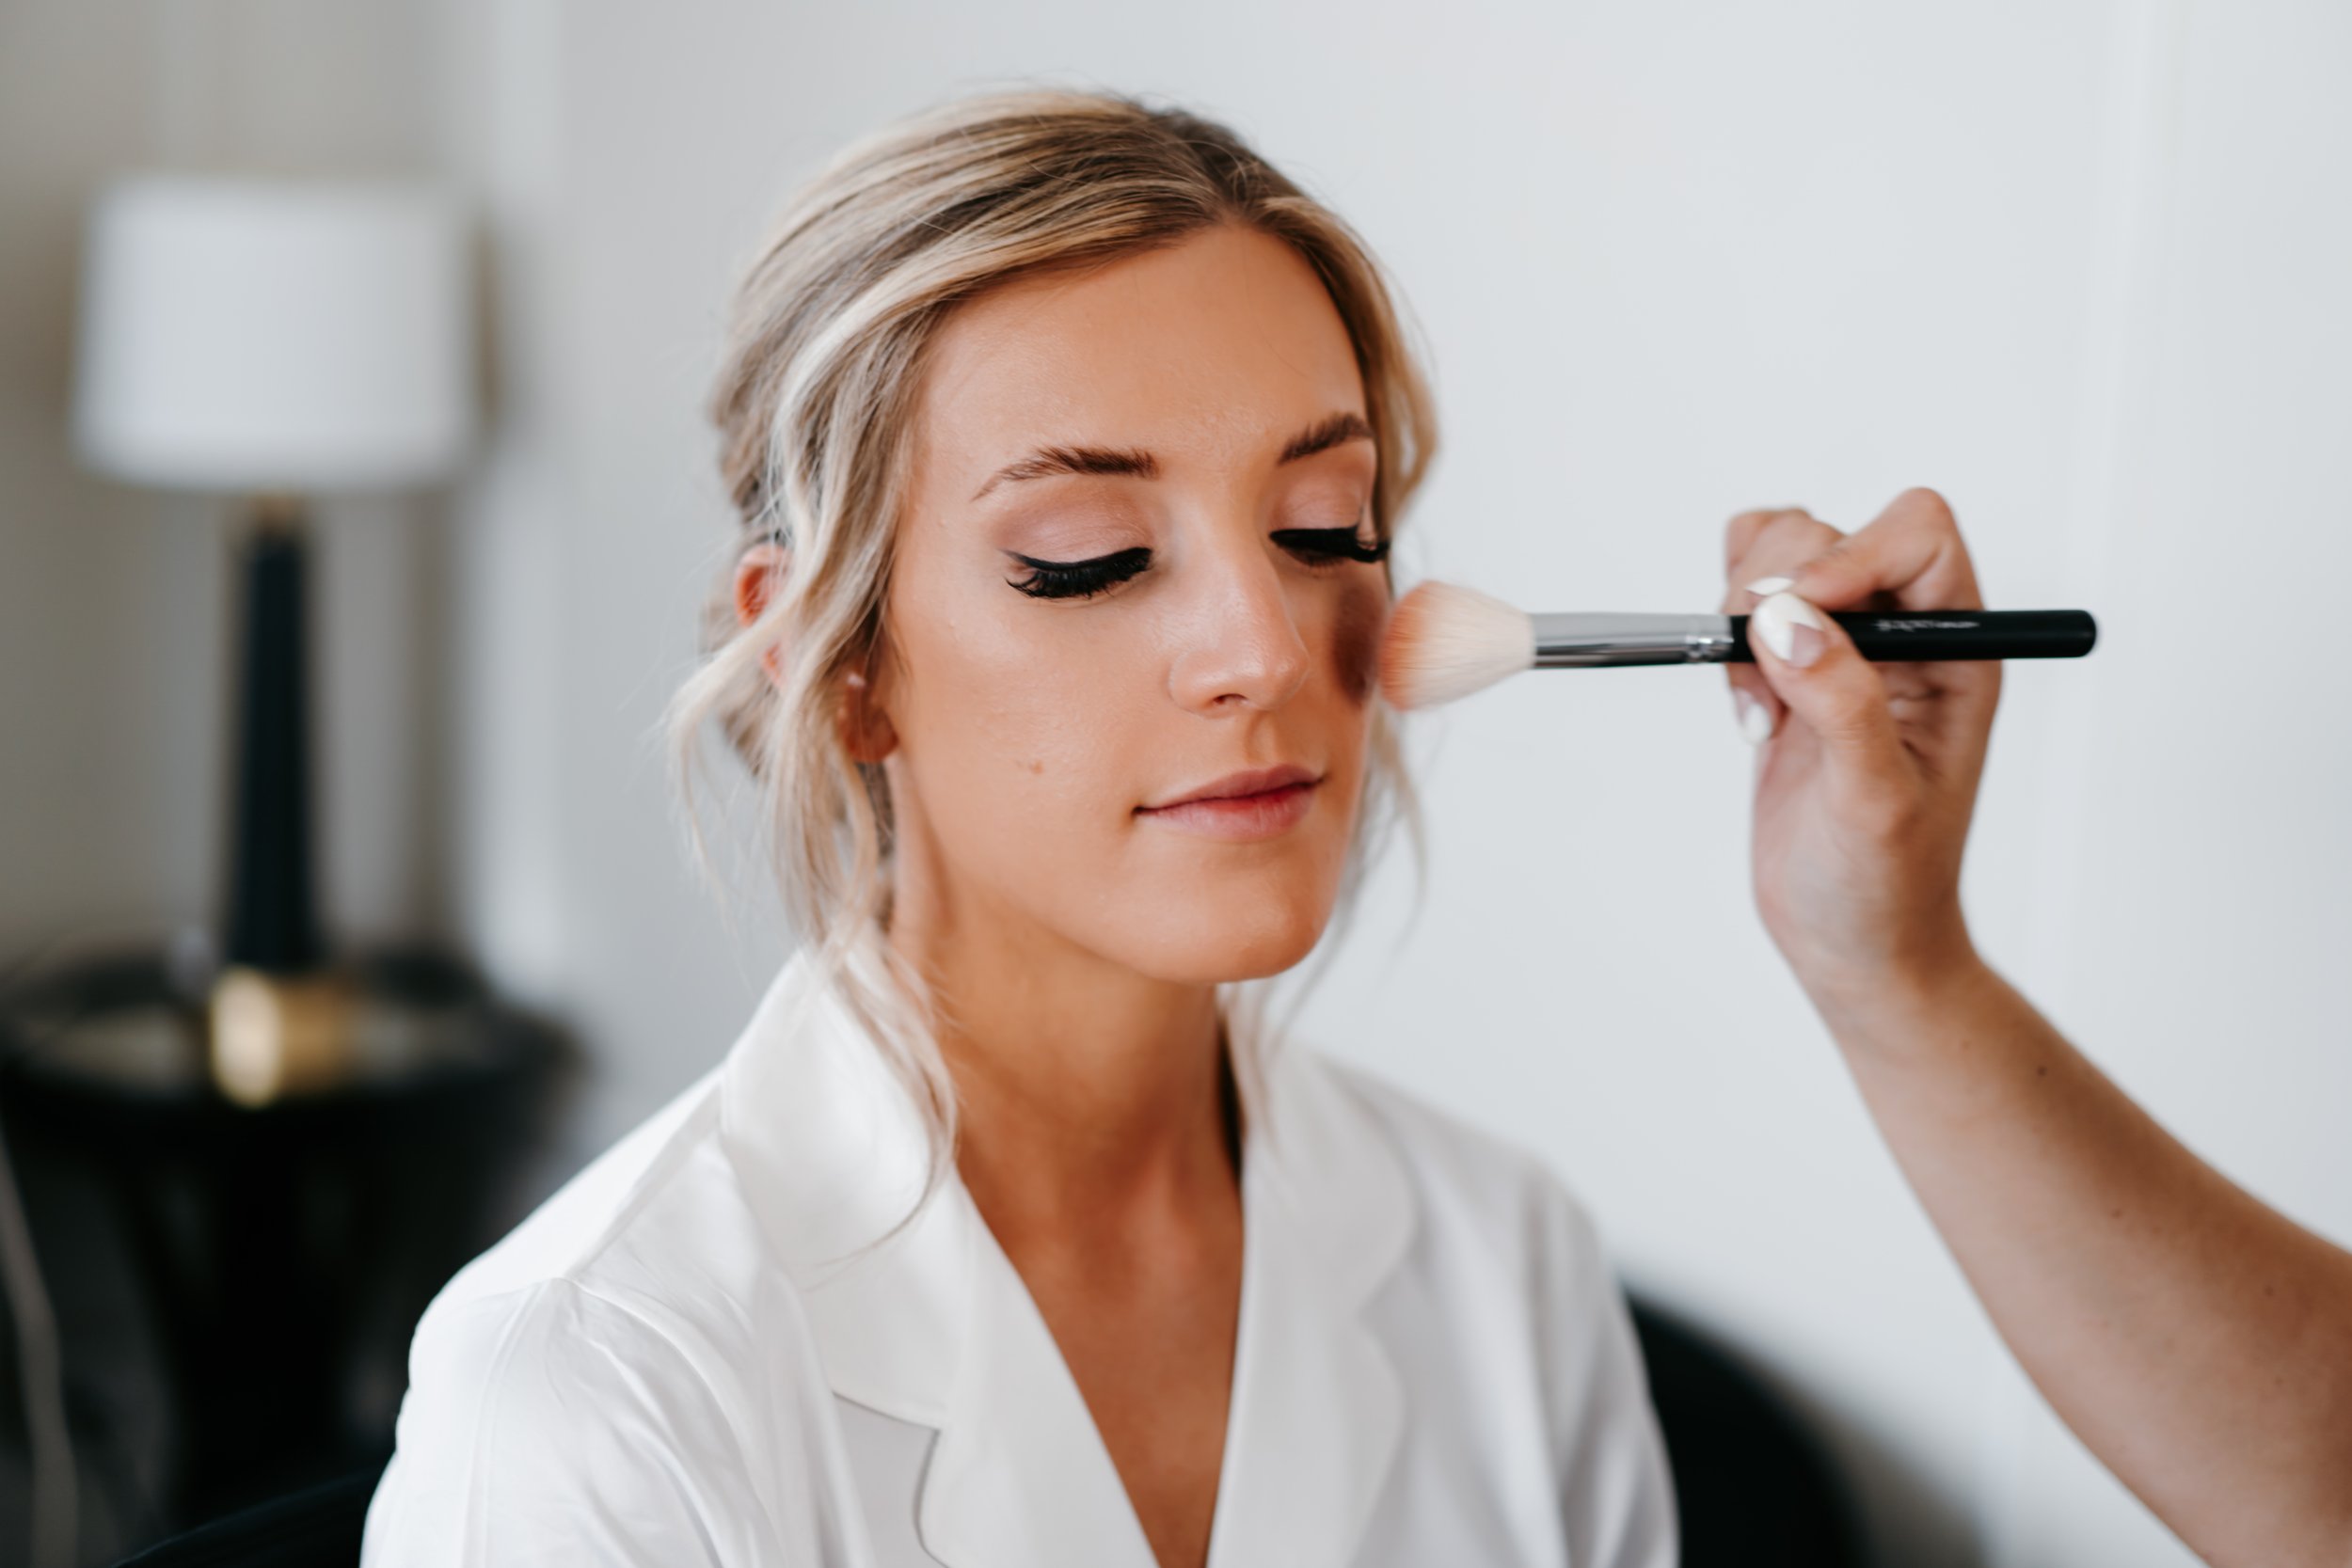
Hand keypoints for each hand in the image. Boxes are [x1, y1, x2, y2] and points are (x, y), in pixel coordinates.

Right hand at [1720, 488, 2000, 1014]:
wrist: (1852, 942)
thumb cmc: (1887, 885)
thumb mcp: (1875, 800)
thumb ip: (1842, 701)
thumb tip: (1787, 617)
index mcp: (1957, 653)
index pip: (1917, 537)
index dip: (1850, 556)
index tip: (1794, 614)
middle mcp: (1906, 638)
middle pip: (1833, 533)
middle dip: (1777, 591)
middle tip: (1765, 677)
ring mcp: (1844, 651)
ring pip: (1780, 555)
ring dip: (1744, 616)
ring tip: (1759, 705)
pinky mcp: (1789, 672)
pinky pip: (1747, 597)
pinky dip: (1724, 634)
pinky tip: (1746, 704)